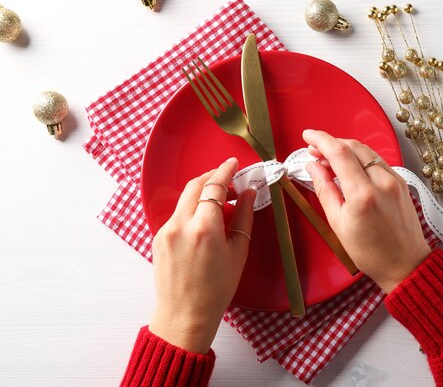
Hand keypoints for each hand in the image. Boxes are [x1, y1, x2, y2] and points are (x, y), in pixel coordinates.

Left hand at [148, 157, 255, 353]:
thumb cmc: (216, 289)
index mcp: (204, 228)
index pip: (214, 186)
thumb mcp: (238, 252)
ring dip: (202, 191)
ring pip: (184, 198)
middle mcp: (181, 225)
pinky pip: (177, 213)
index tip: (234, 164)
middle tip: (230, 178)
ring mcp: (166, 230)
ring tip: (220, 199)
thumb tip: (249, 193)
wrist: (185, 314)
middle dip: (212, 176)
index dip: (226, 171)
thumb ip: (243, 217)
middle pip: (195, 185)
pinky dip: (192, 207)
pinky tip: (205, 218)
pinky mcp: (158, 238)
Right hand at [303, 130, 430, 292]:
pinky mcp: (401, 182)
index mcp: (363, 194)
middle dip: (331, 143)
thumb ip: (324, 190)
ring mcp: (395, 180)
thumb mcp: (338, 223)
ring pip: (366, 151)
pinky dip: (360, 158)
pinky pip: (377, 161)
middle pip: (353, 147)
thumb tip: (313, 167)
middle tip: (314, 149)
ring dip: (345, 148)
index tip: (307, 136)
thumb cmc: (371, 252)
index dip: (320, 140)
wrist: (405, 264)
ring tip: (328, 158)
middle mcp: (382, 182)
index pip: (339, 153)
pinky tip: (349, 166)